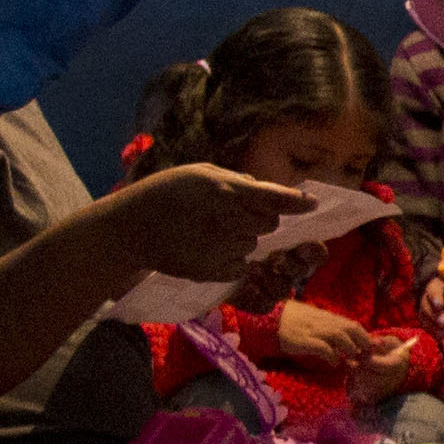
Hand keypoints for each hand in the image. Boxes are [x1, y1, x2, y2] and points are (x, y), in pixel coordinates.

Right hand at [104, 161, 323, 280]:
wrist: (131, 228)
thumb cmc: (166, 193)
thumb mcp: (199, 173)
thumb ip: (235, 181)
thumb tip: (263, 189)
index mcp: (225, 191)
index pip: (274, 197)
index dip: (297, 202)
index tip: (312, 204)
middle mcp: (227, 220)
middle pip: (269, 223)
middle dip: (261, 217)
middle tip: (233, 212)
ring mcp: (219, 248)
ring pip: (253, 244)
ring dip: (242, 237)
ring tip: (210, 229)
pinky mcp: (211, 271)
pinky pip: (239, 265)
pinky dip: (230, 258)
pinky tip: (206, 246)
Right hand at [271, 301, 380, 372]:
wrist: (271, 320)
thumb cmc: (293, 320)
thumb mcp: (315, 320)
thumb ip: (330, 327)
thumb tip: (345, 339)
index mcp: (328, 318)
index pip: (353, 324)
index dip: (365, 337)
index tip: (370, 349)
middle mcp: (325, 322)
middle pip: (352, 328)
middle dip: (363, 342)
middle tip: (364, 356)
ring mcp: (315, 330)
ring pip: (340, 336)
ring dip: (349, 348)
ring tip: (350, 359)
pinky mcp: (305, 340)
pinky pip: (323, 347)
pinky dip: (331, 355)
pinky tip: (333, 362)